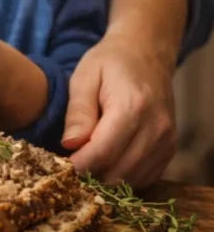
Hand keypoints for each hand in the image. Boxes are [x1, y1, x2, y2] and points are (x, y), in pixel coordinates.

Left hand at [62, 32, 176, 187]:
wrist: (146, 53)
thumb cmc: (109, 63)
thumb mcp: (84, 78)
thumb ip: (78, 112)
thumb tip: (70, 145)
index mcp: (132, 107)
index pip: (103, 152)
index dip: (79, 165)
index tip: (61, 168)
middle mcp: (156, 127)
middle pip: (119, 170)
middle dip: (91, 174)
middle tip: (71, 167)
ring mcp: (167, 139)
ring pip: (133, 178)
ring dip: (107, 178)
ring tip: (87, 163)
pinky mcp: (170, 147)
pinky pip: (147, 176)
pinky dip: (125, 177)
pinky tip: (107, 163)